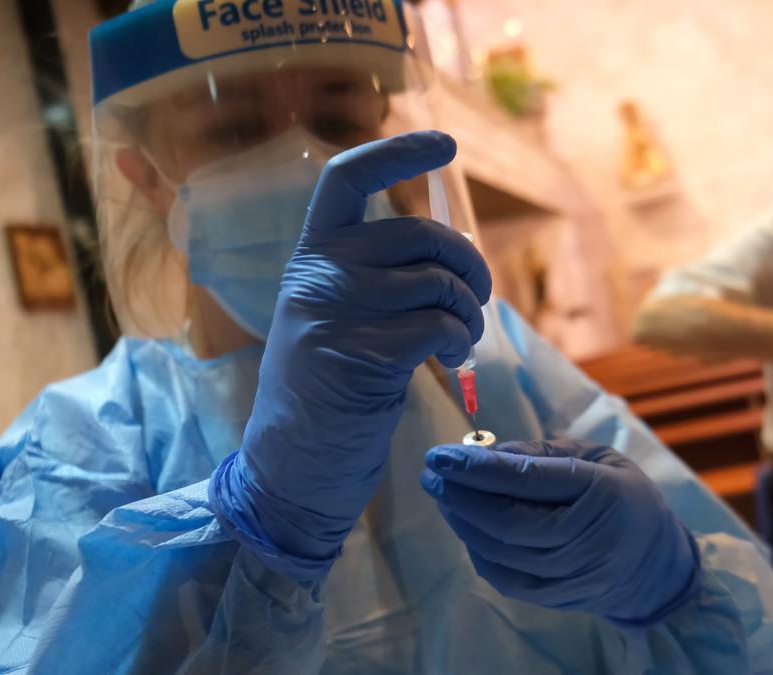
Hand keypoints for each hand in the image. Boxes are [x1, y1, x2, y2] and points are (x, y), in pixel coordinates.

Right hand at [209, 131, 491, 578]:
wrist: (293, 465)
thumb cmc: (326, 393)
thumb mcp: (335, 319)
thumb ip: (373, 278)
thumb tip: (449, 253)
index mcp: (309, 258)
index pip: (346, 179)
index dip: (398, 154)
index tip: (445, 144)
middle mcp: (317, 275)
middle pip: (418, 234)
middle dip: (467, 263)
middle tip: (478, 299)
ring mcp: (335, 313)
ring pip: (436, 280)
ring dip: (468, 311)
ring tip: (460, 340)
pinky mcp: (361, 354)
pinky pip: (438, 324)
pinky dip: (458, 339)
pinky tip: (450, 360)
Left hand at [420, 440, 700, 626]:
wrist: (655, 565)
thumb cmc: (623, 496)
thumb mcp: (597, 457)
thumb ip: (543, 453)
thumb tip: (485, 452)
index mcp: (603, 493)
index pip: (531, 481)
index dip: (480, 468)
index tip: (443, 453)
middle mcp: (587, 539)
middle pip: (508, 521)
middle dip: (461, 494)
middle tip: (432, 471)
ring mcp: (571, 575)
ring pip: (500, 551)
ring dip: (461, 521)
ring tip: (442, 493)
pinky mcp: (555, 598)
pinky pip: (503, 577)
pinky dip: (476, 549)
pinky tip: (464, 525)